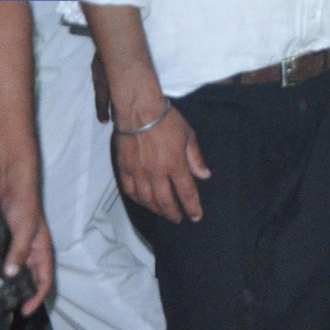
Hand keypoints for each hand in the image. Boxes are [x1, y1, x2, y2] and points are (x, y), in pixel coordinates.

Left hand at [0, 160, 52, 313]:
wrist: (9, 182)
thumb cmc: (25, 203)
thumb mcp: (25, 228)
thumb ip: (18, 251)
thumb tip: (10, 275)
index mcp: (41, 249)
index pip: (44, 278)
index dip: (37, 296)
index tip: (25, 311)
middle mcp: (28, 251)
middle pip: (26, 278)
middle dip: (17, 293)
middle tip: (2, 307)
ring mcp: (12, 246)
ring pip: (8, 271)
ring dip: (1, 282)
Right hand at [113, 103, 211, 223]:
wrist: (139, 110)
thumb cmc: (167, 120)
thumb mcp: (188, 135)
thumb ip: (196, 158)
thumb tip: (204, 176)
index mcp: (174, 163)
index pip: (186, 192)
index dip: (192, 207)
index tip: (196, 216)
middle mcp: (156, 172)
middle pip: (165, 201)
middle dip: (173, 213)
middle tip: (179, 219)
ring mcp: (138, 172)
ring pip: (146, 200)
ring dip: (156, 209)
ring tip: (163, 213)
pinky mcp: (124, 168)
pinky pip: (130, 191)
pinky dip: (138, 200)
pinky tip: (144, 202)